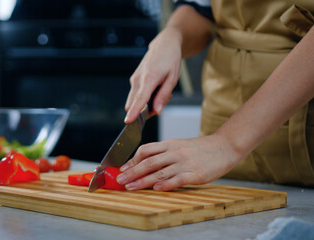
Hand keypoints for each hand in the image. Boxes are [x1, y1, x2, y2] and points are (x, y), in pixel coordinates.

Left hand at [116, 134, 241, 190]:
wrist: (224, 147)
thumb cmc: (200, 149)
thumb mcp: (179, 146)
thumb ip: (163, 153)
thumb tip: (143, 163)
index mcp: (169, 144)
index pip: (145, 150)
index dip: (132, 160)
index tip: (122, 170)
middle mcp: (175, 152)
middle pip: (148, 162)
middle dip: (132, 172)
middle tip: (120, 180)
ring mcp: (185, 163)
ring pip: (159, 172)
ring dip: (143, 180)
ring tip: (131, 187)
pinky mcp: (196, 174)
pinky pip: (177, 179)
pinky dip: (165, 184)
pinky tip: (156, 189)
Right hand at [124, 27, 182, 123]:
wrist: (164, 44)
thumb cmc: (170, 59)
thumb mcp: (173, 78)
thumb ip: (164, 96)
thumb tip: (157, 111)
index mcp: (149, 78)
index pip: (140, 99)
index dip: (134, 112)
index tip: (128, 121)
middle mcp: (138, 79)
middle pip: (134, 103)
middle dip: (146, 110)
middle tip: (162, 100)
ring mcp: (134, 79)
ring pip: (135, 101)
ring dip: (146, 103)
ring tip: (161, 92)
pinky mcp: (133, 80)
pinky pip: (136, 95)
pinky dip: (145, 97)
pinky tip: (155, 89)